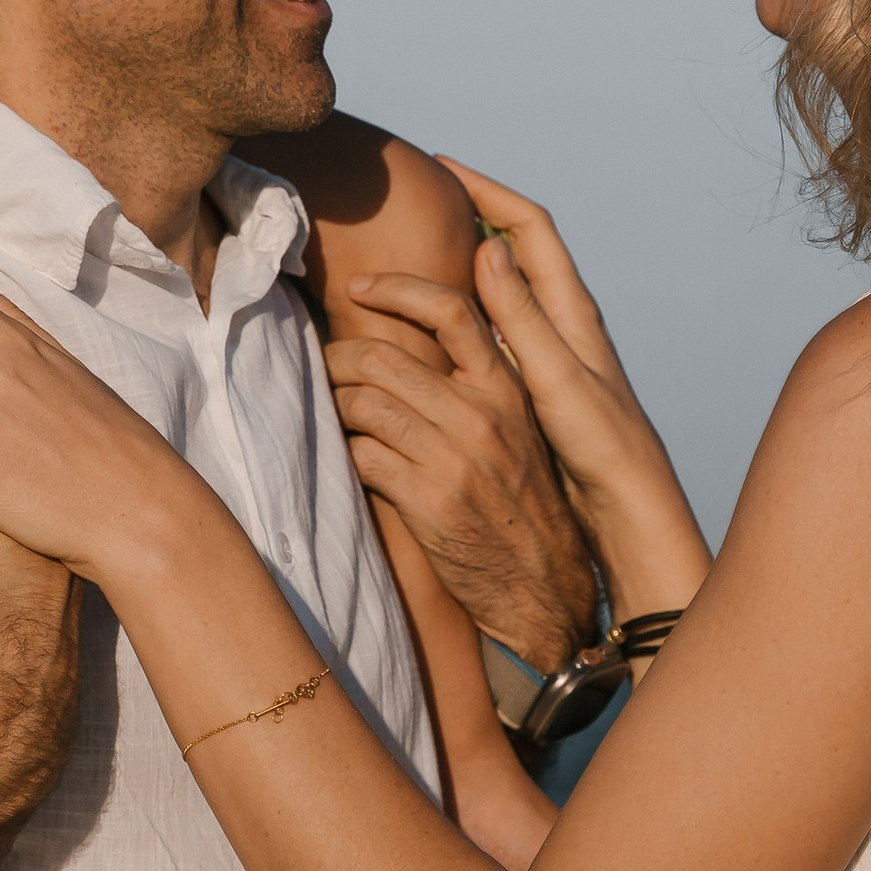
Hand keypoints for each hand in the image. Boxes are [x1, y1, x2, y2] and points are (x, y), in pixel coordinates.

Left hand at [323, 278, 599, 674]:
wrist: (542, 582)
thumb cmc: (521, 501)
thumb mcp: (517, 429)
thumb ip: (477, 384)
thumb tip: (417, 342)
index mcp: (506, 389)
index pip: (451, 311)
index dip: (397, 289)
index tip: (360, 287)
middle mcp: (482, 416)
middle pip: (385, 358)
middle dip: (340, 358)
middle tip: (328, 366)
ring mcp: (454, 459)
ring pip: (365, 404)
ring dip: (336, 404)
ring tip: (335, 411)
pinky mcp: (429, 502)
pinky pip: (364, 456)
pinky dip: (349, 452)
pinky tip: (353, 457)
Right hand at [424, 166, 711, 619]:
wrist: (627, 505)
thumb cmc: (601, 445)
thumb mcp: (555, 376)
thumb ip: (522, 314)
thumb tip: (491, 246)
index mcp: (571, 308)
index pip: (527, 226)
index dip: (487, 189)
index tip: (441, 168)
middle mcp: (563, 319)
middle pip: (516, 245)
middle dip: (475, 212)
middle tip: (425, 198)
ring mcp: (551, 347)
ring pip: (506, 283)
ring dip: (468, 257)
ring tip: (421, 246)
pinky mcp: (540, 378)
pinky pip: (499, 323)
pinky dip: (469, 305)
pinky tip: (438, 321)